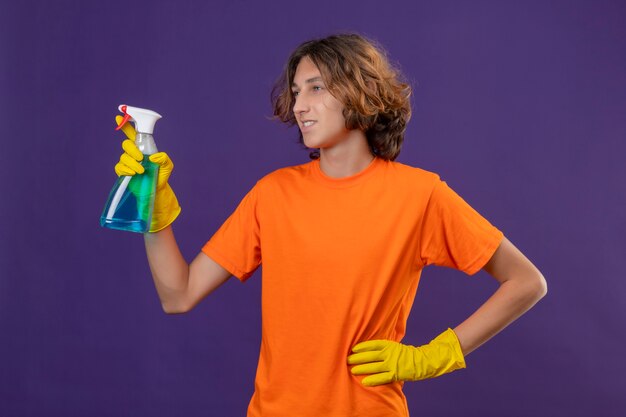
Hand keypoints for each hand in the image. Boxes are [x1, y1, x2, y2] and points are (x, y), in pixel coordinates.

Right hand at [114, 115, 180, 231]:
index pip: (133, 134)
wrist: (156, 191)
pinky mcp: (124, 172)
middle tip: (140, 158)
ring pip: (123, 157)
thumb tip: (153, 157)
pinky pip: (119, 167)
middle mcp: (134, 153)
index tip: (119, 116)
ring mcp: (128, 163)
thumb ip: (164, 159)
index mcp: (143, 148)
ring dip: (131, 163)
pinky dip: (126, 170)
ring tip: (141, 171)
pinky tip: (133, 174)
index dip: (125, 124)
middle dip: (132, 150)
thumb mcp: (167, 166)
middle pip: (126, 144)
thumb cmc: (161, 176)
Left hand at [347, 328, 465, 386]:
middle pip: (370, 355)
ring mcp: (392, 364)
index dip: (362, 346)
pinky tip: (364, 381)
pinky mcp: (395, 374)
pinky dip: (372, 380)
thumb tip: (369, 349)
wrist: (423, 361)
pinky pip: (382, 378)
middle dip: (358, 357)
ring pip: (373, 366)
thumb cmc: (406, 354)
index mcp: (389, 345)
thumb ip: (383, 347)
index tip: (353, 348)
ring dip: (362, 368)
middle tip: (348, 359)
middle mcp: (389, 353)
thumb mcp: (395, 346)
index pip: (372, 344)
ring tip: (352, 369)